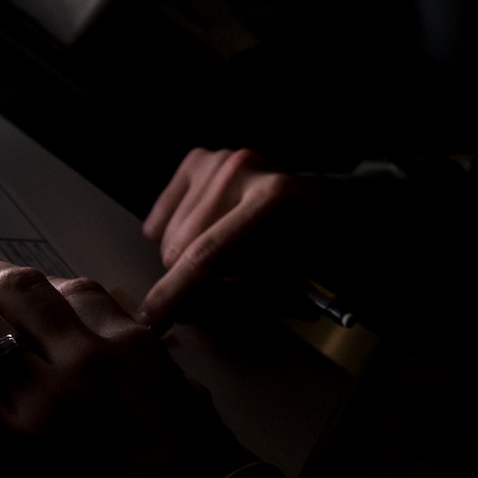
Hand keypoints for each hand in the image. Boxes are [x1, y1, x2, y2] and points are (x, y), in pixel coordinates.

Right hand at [139, 148, 305, 329]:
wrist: (324, 204)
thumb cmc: (310, 250)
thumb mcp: (288, 286)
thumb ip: (234, 300)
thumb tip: (180, 309)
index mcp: (273, 200)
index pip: (208, 255)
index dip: (176, 292)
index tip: (153, 317)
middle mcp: (240, 170)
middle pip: (179, 247)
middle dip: (189, 281)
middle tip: (218, 290)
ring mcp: (217, 160)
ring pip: (166, 235)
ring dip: (186, 259)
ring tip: (224, 259)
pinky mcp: (198, 160)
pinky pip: (162, 216)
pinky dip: (175, 235)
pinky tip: (207, 235)